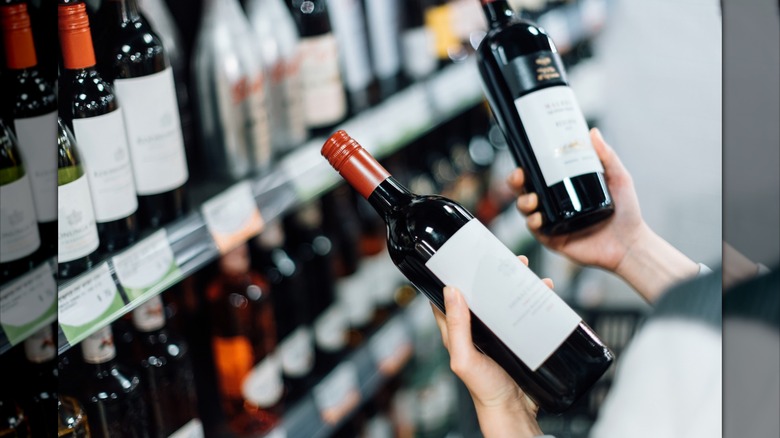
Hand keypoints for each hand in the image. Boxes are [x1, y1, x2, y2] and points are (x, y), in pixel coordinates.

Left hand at [430, 256, 547, 437]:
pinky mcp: (518, 337)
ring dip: (514, 282)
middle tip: (502, 257)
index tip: (462, 256)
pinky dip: (534, 299)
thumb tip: (451, 291)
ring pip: (504, 299)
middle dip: (490, 273)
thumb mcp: (464, 358)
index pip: (449, 297)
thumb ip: (456, 326)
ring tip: (525, 268)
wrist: (515, 411)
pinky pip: (525, 312)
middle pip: (481, 293)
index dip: (454, 276)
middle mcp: (477, 329)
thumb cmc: (484, 390)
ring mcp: (498, 332)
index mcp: (457, 331)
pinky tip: (544, 290)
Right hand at [509, 128, 642, 271]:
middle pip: (525, 191)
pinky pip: (535, 230)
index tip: (523, 161)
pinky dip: (532, 223)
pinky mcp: (553, 239)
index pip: (538, 176)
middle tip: (520, 177)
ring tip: (533, 199)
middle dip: (515, 183)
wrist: (631, 244)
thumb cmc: (626, 213)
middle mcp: (555, 204)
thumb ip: (607, 156)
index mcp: (565, 189)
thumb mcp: (618, 178)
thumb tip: (593, 132)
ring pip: (525, 210)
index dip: (525, 168)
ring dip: (522, 202)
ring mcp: (553, 222)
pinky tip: (538, 218)